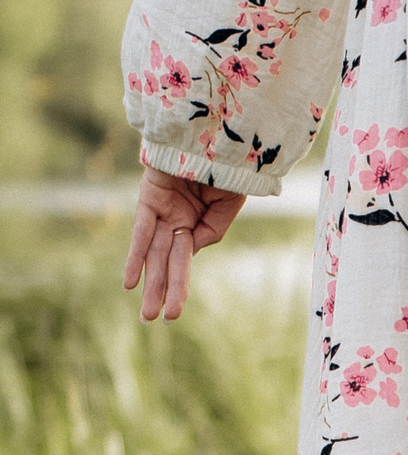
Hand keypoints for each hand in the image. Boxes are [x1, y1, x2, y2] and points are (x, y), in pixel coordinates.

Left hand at [124, 165, 247, 321]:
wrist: (216, 133)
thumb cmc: (228, 165)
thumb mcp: (230, 205)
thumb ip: (213, 231)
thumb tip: (191, 251)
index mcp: (196, 221)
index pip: (183, 259)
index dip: (178, 285)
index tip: (174, 310)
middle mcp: (176, 219)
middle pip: (166, 263)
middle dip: (162, 293)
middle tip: (153, 320)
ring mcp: (161, 210)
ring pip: (155, 254)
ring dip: (151, 285)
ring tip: (146, 314)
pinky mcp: (150, 200)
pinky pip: (143, 233)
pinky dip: (137, 257)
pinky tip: (130, 282)